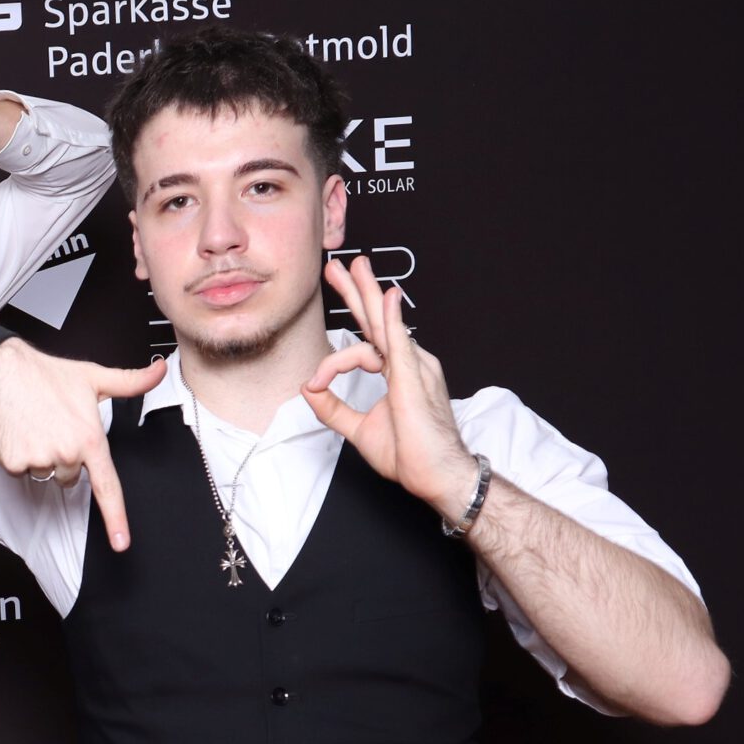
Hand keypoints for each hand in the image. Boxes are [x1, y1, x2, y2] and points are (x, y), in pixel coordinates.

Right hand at [0, 340, 168, 551]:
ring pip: (44, 473)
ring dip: (40, 456)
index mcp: (89, 438)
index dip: (116, 518)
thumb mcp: (93, 377)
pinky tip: (18, 432)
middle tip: (54, 426)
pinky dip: (18, 455)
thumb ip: (130, 382)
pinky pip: (20, 470)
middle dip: (64, 457)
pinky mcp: (12, 462)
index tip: (121, 543)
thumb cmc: (45, 374)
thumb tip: (160, 371)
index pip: (107, 486)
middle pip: (69, 476)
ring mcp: (37, 459)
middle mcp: (65, 453)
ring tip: (34, 425)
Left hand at [302, 256, 474, 516]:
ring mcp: (414, 367)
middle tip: (342, 268)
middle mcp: (409, 364)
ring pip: (384, 324)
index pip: (364, 347)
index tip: (312, 384)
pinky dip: (389, 319)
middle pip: (377, 321)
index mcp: (399, 373)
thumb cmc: (411, 455)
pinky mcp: (413, 377)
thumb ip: (333, 409)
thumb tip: (307, 390)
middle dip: (358, 293)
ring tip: (354, 268)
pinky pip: (398, 342)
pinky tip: (386, 298)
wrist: (436, 476)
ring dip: (366, 295)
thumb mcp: (358, 429)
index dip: (331, 362)